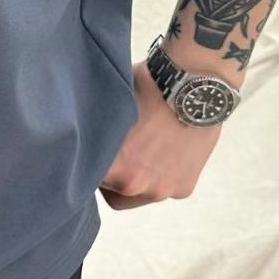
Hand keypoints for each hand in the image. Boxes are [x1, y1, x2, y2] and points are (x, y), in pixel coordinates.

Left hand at [98, 58, 220, 209]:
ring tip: (147, 147)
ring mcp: (163, 190)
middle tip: (121, 148)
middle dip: (115, 174)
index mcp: (112, 167)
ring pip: (141, 193)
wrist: (194, 86)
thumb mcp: (113, 107)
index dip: (89, 163)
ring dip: (140, 177)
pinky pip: (165, 187)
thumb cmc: (148, 89)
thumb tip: (83, 134)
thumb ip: (98, 132)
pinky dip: (164, 174)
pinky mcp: (184, 188)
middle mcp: (136, 185)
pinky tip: (166, 148)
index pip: (88, 178)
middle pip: (114, 192)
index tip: (95, 150)